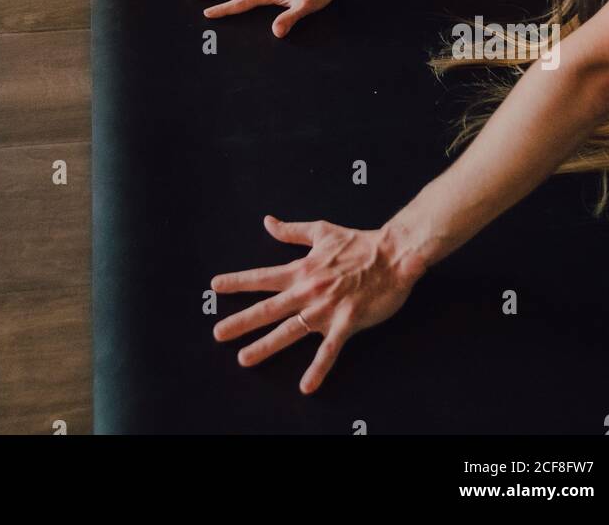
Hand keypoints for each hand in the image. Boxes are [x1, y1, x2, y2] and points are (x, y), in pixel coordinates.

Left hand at [212, 216, 423, 393]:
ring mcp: (325, 309)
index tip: (215, 286)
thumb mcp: (321, 231)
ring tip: (244, 359)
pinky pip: (329, 350)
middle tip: (217, 333)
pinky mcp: (346, 323)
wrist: (393, 255)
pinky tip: (306, 386)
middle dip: (240, 321)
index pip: (262, 277)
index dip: (237, 282)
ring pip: (289, 331)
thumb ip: (292, 231)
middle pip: (267, 308)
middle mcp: (307, 291)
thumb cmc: (358, 242)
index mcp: (301, 269)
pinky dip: (318, 368)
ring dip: (265, 346)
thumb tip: (268, 222)